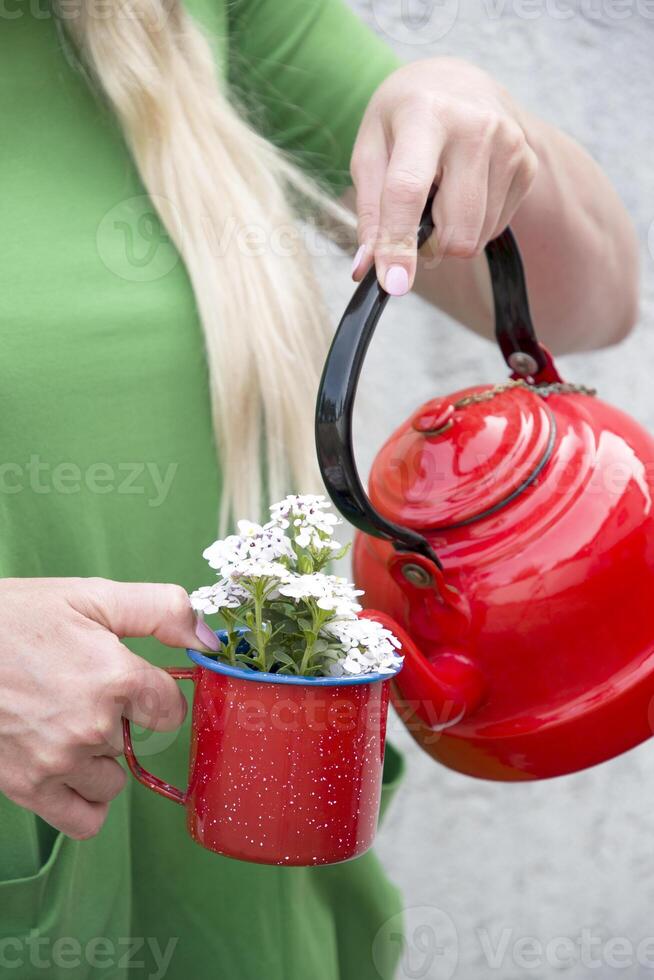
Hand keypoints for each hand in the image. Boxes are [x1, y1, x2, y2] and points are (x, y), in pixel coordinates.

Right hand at [0, 577, 218, 839]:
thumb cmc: (15, 617)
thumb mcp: (93, 595)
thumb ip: (162, 610)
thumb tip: (210, 639)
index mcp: (115, 676)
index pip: (170, 709)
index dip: (153, 694)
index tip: (130, 681)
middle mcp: (92, 725)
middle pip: (138, 740)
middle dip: (120, 719)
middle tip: (81, 690)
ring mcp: (60, 762)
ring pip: (113, 779)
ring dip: (101, 758)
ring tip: (66, 724)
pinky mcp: (28, 788)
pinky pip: (84, 820)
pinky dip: (85, 801)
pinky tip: (70, 770)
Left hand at [350, 58, 537, 293]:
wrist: (457, 80)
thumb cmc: (404, 118)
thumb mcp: (371, 151)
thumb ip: (369, 212)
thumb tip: (368, 269)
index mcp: (426, 114)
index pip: (408, 191)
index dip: (398, 244)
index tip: (394, 285)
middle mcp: (476, 127)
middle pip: (456, 231)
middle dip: (431, 246)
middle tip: (416, 220)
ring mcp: (510, 145)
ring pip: (476, 237)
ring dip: (452, 231)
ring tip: (442, 191)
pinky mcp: (529, 165)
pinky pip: (495, 228)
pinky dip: (474, 222)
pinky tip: (465, 188)